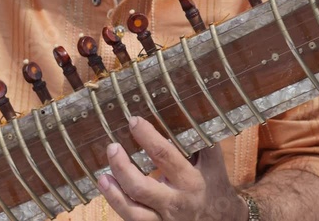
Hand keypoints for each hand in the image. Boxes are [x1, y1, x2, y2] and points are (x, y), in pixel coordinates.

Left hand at [98, 116, 246, 220]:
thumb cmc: (215, 185)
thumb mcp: (212, 161)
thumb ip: (198, 139)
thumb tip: (183, 109)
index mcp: (190, 179)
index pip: (164, 155)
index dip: (146, 137)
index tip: (133, 121)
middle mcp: (176, 201)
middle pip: (141, 187)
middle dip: (122, 166)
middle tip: (112, 147)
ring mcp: (164, 219)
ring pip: (132, 211)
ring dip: (113, 193)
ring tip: (102, 176)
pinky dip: (117, 205)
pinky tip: (109, 190)